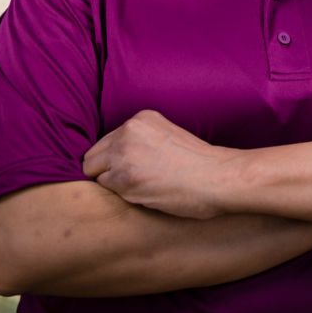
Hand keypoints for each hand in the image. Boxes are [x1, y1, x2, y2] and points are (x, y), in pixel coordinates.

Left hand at [82, 109, 234, 219]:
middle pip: (94, 155)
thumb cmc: (199, 163)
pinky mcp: (123, 178)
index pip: (109, 140)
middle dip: (107, 169)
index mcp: (142, 118)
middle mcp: (129, 130)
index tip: (136, 167)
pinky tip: (145, 192)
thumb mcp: (168, 135)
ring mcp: (124, 153)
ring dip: (114, 183)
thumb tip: (115, 158)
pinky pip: (105, 189)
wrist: (217, 177)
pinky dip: (121, 194)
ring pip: (95, 172)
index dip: (118, 158)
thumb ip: (142, 140)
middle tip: (133, 180)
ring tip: (142, 186)